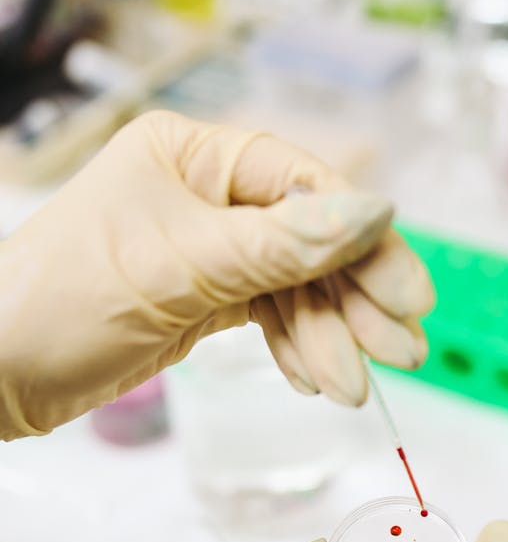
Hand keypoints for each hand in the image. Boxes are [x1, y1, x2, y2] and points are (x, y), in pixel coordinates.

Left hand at [0, 110, 433, 439]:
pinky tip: (314, 378)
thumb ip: (282, 245)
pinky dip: (296, 345)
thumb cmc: (65, 297)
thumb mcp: (181, 267)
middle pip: (309, 239)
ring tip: (352, 387)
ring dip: (329, 336)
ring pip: (295, 285)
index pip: (303, 185)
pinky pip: (270, 314)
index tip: (407, 290)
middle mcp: (206, 194)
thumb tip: (374, 213)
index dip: (363, 239)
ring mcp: (208, 248)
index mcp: (194, 155)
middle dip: (354, 298)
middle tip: (402, 349)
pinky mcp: (205, 296)